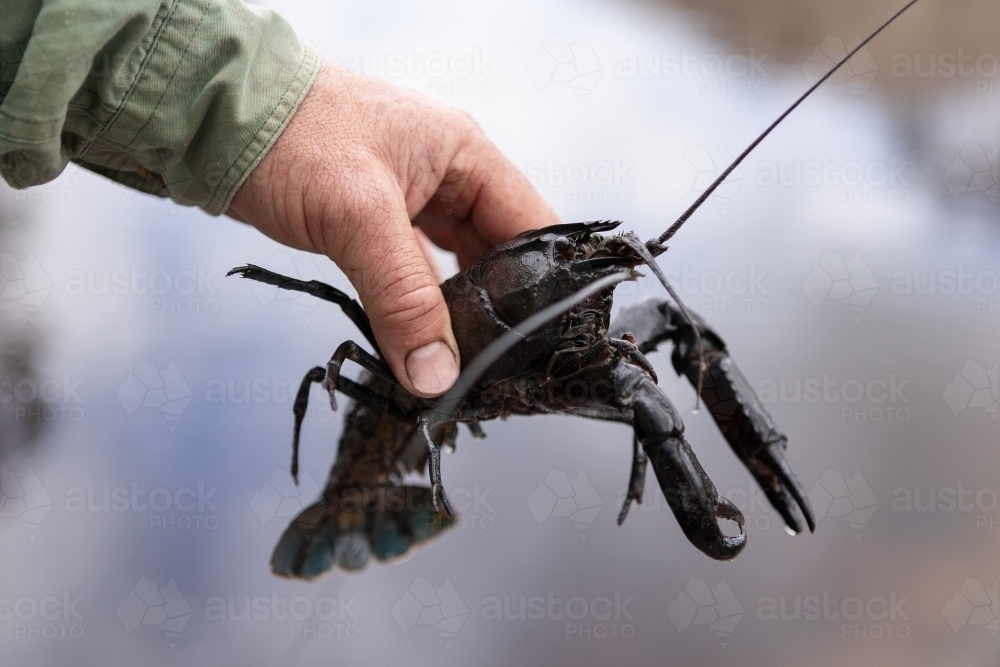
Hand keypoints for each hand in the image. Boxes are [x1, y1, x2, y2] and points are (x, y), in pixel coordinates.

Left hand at [228, 61, 558, 397]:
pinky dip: (419, 305)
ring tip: (462, 363)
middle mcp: (449, 174)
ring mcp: (414, 198)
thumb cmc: (289, 138)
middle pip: (498, 251)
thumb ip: (403, 298)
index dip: (545, 282)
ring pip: (456, 265)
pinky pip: (417, 271)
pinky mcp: (379, 221)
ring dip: (456, 310)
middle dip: (499, 307)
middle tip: (500, 367)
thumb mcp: (356, 217)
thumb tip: (438, 375)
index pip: (532, 225)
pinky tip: (420, 340)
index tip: (544, 341)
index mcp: (464, 153)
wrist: (211, 118)